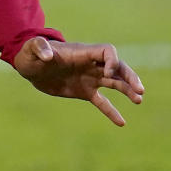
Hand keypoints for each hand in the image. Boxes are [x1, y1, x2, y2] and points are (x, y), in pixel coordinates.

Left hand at [12, 37, 144, 126]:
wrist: (30, 66)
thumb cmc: (31, 53)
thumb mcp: (32, 48)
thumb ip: (40, 47)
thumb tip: (48, 56)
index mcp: (82, 52)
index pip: (107, 52)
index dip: (112, 61)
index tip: (108, 73)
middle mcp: (89, 64)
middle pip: (117, 67)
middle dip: (129, 76)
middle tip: (140, 90)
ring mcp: (89, 78)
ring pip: (114, 83)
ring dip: (127, 90)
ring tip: (139, 100)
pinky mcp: (84, 92)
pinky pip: (102, 102)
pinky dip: (111, 111)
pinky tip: (122, 123)